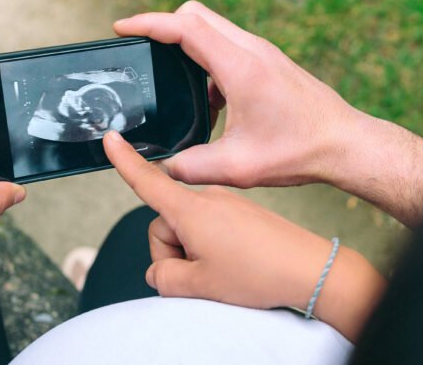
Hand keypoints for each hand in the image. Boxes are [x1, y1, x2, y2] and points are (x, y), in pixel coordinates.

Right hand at [103, 131, 384, 340]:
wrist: (314, 267)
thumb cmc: (261, 272)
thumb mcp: (200, 284)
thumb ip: (165, 275)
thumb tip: (162, 268)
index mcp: (194, 205)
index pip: (148, 179)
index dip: (124, 162)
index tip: (108, 138)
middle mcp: (211, 193)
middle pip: (169, 215)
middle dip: (175, 244)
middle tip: (203, 268)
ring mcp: (230, 197)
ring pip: (192, 218)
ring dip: (196, 242)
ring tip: (226, 262)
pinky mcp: (244, 207)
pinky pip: (213, 217)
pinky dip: (214, 235)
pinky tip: (236, 252)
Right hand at [114, 1, 422, 225]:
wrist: (345, 145)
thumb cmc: (299, 152)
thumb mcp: (238, 168)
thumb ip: (191, 168)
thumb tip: (162, 169)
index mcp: (240, 67)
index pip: (185, 27)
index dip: (148, 23)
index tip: (122, 28)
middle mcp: (252, 50)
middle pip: (196, 16)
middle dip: (163, 26)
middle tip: (141, 50)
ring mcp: (263, 53)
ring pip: (213, 28)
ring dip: (187, 44)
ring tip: (170, 80)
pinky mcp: (270, 62)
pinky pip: (229, 45)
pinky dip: (208, 59)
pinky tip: (208, 100)